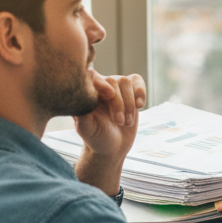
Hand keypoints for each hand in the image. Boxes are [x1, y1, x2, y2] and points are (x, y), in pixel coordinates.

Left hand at [74, 72, 146, 195]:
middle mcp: (101, 87)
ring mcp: (117, 88)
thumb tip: (81, 100)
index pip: (92, 76)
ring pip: (127, 82)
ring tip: (126, 122)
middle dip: (119, 102)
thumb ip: (83, 115)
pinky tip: (139, 105)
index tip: (109, 95)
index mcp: (87, 93)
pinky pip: (138, 81)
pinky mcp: (131, 92)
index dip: (102, 83)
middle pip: (113, 81)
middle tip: (119, 122)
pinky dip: (141, 92)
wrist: (113, 146)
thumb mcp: (87, 130)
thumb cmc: (96, 138)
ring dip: (129, 103)